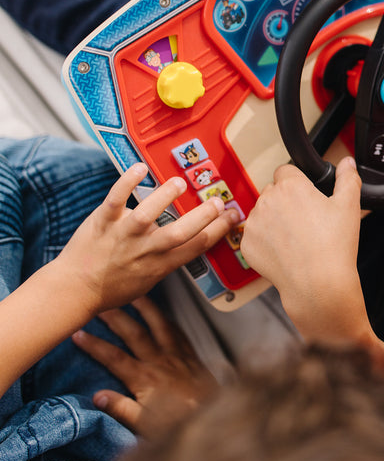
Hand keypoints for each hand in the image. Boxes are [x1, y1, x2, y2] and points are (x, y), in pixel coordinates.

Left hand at [54, 163, 239, 314]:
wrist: (73, 291)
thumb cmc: (113, 287)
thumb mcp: (149, 282)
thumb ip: (168, 260)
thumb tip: (190, 242)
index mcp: (160, 265)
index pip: (197, 247)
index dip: (219, 230)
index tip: (233, 216)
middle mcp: (144, 251)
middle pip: (179, 233)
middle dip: (203, 216)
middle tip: (218, 200)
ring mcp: (123, 236)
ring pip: (146, 216)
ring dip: (164, 197)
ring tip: (180, 183)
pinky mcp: (103, 222)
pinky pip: (115, 201)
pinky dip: (126, 184)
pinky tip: (140, 169)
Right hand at [73, 297, 215, 437]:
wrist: (211, 414)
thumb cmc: (177, 422)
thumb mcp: (143, 423)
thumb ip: (121, 408)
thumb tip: (97, 396)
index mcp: (144, 378)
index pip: (114, 358)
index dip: (94, 345)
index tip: (79, 334)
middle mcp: (159, 361)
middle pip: (134, 333)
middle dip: (116, 317)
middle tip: (102, 304)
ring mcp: (176, 354)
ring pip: (158, 324)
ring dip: (145, 307)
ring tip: (133, 294)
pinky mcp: (190, 352)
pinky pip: (177, 330)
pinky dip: (167, 318)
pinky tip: (161, 313)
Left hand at [241, 158, 371, 344]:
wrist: (318, 284)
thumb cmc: (334, 246)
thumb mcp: (349, 206)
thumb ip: (348, 178)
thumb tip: (347, 163)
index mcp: (291, 185)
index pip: (286, 170)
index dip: (297, 181)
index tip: (306, 195)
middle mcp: (268, 200)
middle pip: (273, 191)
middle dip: (285, 200)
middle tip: (305, 219)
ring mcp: (255, 223)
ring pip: (262, 212)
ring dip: (274, 218)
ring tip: (296, 237)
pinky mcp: (247, 244)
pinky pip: (254, 235)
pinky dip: (266, 240)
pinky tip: (285, 250)